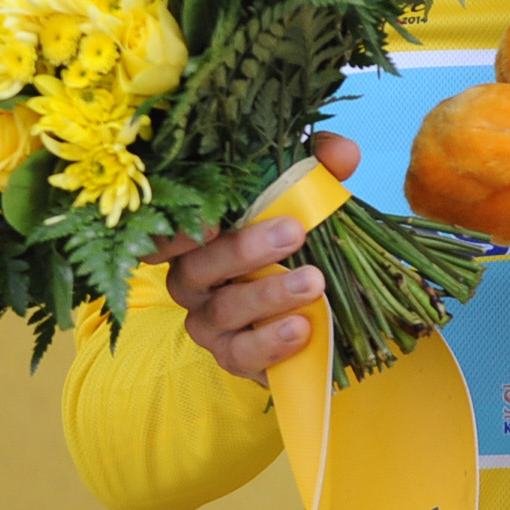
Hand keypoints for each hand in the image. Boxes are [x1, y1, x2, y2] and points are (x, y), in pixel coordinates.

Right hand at [151, 131, 357, 382]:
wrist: (311, 312)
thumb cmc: (291, 244)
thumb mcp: (304, 201)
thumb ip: (318, 172)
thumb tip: (342, 152)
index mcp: (198, 236)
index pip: (167, 231)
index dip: (178, 228)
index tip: (211, 219)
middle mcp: (192, 280)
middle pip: (197, 266)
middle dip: (244, 249)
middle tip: (294, 232)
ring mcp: (208, 323)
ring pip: (224, 310)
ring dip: (269, 295)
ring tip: (313, 282)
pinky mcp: (233, 357)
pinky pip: (242, 353)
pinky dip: (271, 341)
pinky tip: (302, 327)